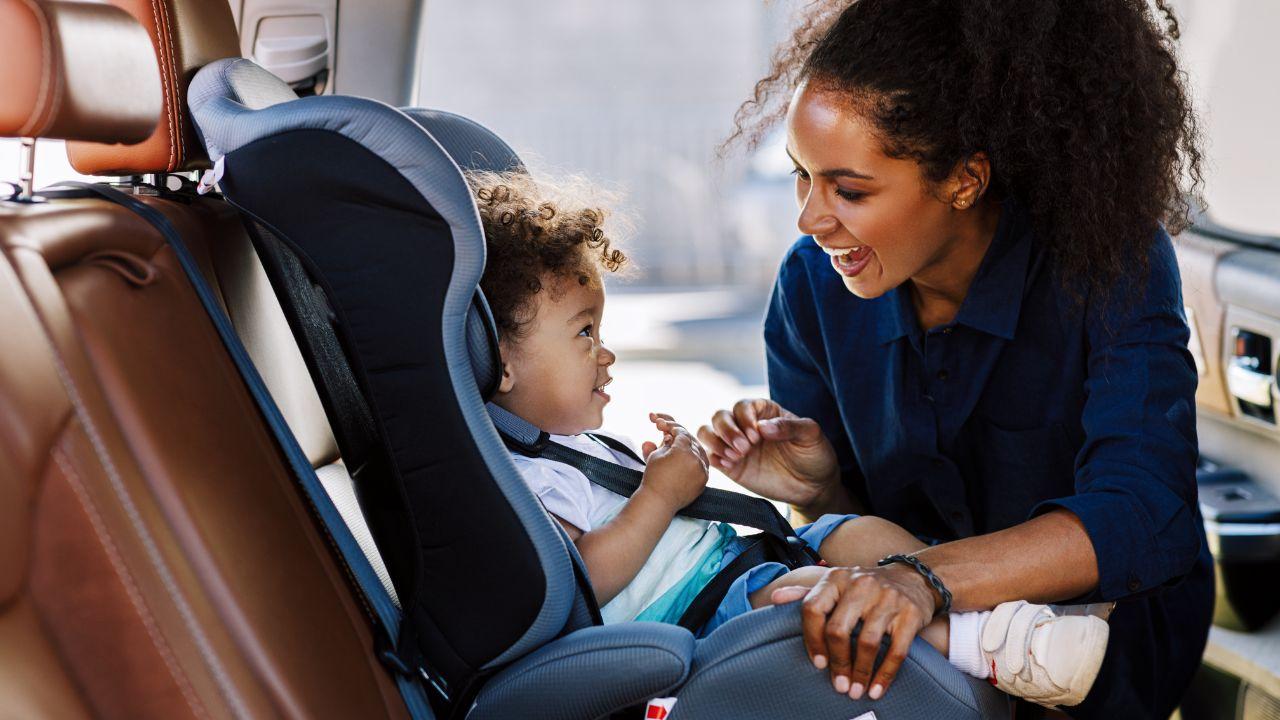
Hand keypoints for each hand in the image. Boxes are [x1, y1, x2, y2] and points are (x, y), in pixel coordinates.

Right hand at [639, 413, 708, 510]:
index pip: (681, 433)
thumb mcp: (656, 455)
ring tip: (676, 448)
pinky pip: (702, 464)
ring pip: (699, 451)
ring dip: (688, 447)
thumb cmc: (654, 479)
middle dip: (680, 437)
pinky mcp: (704, 480)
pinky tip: (685, 459)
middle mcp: (697, 459)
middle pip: (691, 440)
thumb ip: (664, 443)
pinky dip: (695, 459)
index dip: (671, 427)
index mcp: (684, 450)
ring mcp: (702, 470)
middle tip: (669, 436)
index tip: (664, 426)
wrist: (658, 502)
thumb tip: (667, 437)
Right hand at [696, 398, 838, 509]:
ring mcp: (736, 446)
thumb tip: (763, 427)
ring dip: (716, 442)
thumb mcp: (811, 435)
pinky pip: (710, 456)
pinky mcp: (731, 466)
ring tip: (735, 456)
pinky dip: (713, 457)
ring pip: (708, 432)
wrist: (814, 487)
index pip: (742, 405)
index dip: (745, 418)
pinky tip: (730, 465)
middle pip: (720, 416)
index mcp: (764, 412)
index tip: (757, 436)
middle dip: (727, 430)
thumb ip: (789, 427)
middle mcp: (746, 426)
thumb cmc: (814, 455)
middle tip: (745, 448)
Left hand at [771, 564, 937, 700]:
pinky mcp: (909, 614)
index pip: (813, 609)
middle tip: (839, 684)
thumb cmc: (865, 587)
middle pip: (838, 630)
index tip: (818, 663)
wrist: (913, 577)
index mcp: (836, 578)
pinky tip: (876, 688)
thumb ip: (806, 593)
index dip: (811, 640)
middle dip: (837, 662)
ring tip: (856, 690)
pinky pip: (896, 651)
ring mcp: (887, 598)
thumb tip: (775, 598)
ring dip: (860, 672)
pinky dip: (885, 674)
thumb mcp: (835, 583)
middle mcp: (860, 584)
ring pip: (867, 643)